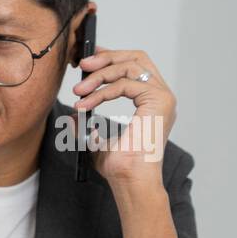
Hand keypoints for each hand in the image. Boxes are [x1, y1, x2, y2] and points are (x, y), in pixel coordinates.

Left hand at [72, 46, 176, 191]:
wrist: (129, 180)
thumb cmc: (119, 167)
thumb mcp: (96, 141)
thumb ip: (86, 127)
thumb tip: (73, 115)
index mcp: (152, 101)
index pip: (135, 66)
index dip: (111, 57)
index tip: (87, 59)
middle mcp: (161, 96)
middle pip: (136, 58)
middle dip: (106, 57)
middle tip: (82, 64)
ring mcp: (163, 97)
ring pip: (130, 66)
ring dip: (100, 75)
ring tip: (78, 90)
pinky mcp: (159, 101)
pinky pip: (126, 84)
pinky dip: (102, 92)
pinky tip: (85, 104)